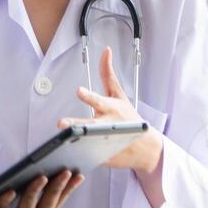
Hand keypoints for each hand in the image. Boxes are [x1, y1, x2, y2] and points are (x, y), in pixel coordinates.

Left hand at [57, 46, 162, 175]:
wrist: (146, 146)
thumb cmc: (128, 116)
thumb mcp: (118, 94)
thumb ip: (108, 74)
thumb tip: (105, 51)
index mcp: (111, 109)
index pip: (98, 100)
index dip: (88, 96)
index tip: (79, 91)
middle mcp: (108, 125)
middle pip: (89, 124)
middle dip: (76, 124)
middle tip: (62, 123)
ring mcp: (106, 142)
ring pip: (87, 142)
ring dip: (75, 141)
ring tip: (63, 140)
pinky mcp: (104, 157)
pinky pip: (89, 156)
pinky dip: (80, 155)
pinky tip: (69, 154)